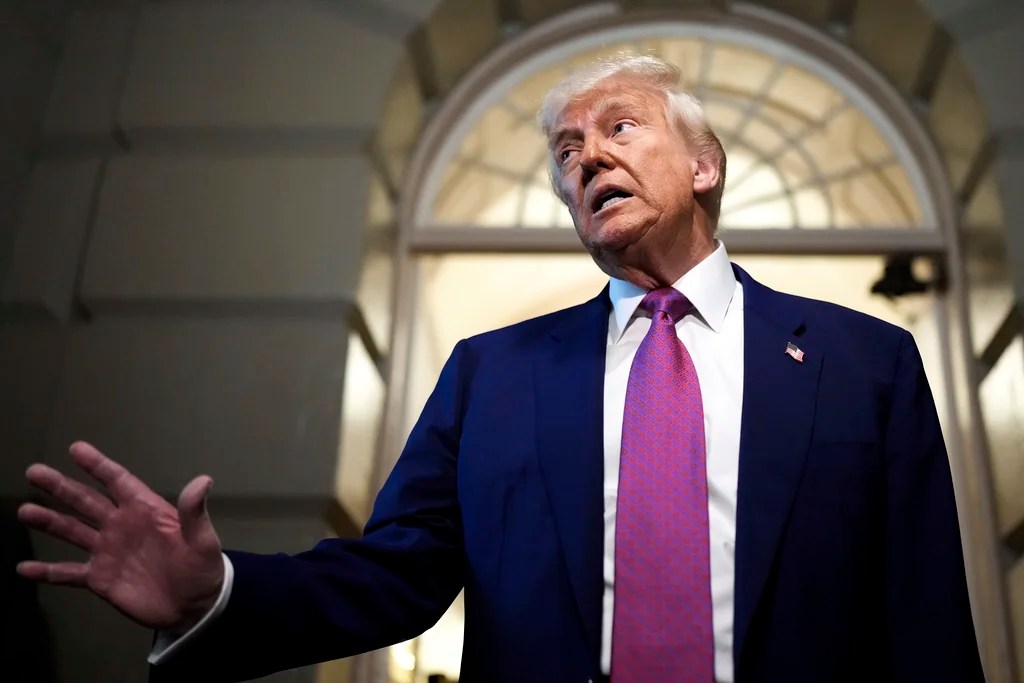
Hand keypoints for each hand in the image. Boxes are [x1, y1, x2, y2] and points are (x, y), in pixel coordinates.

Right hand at [16, 441, 224, 631]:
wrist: (195, 607)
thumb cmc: (202, 568)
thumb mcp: (202, 541)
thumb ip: (194, 513)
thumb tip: (203, 480)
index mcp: (145, 510)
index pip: (118, 481)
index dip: (98, 465)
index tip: (76, 448)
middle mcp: (121, 526)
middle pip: (86, 501)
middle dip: (61, 486)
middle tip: (33, 471)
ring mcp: (108, 551)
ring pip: (72, 531)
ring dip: (49, 521)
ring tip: (24, 511)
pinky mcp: (100, 579)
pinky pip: (69, 573)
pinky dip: (47, 572)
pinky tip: (24, 569)